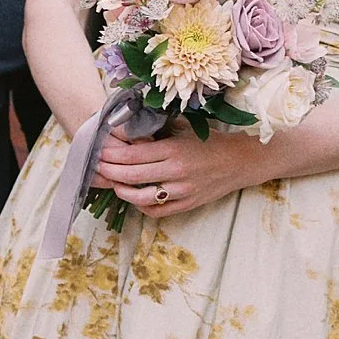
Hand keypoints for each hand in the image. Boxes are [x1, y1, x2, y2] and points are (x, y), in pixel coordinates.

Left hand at [91, 122, 262, 217]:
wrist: (242, 161)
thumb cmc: (210, 142)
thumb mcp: (184, 129)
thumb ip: (156, 129)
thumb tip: (125, 128)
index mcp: (174, 150)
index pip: (132, 155)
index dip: (110, 155)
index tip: (97, 151)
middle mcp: (176, 172)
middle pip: (131, 177)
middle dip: (108, 172)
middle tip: (96, 167)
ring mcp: (182, 191)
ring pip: (140, 198)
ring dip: (122, 191)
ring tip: (114, 183)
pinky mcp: (187, 205)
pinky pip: (156, 211)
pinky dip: (141, 206)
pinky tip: (135, 197)